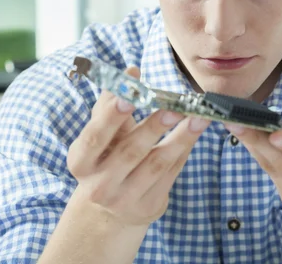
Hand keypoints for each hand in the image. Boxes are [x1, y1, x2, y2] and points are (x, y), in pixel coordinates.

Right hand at [67, 67, 210, 225]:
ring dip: (181, 138)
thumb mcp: (101, 135)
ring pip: (157, 163)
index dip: (111, 116)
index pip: (94, 136)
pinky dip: (185, 149)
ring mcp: (126, 198)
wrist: (110, 210)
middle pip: (130, 151)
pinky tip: (196, 131)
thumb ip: (112, 102)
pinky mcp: (150, 205)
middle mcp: (100, 184)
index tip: (129, 96)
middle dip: (154, 127)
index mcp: (81, 161)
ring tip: (200, 117)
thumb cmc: (107, 158)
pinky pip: (172, 172)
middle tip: (176, 107)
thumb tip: (132, 71)